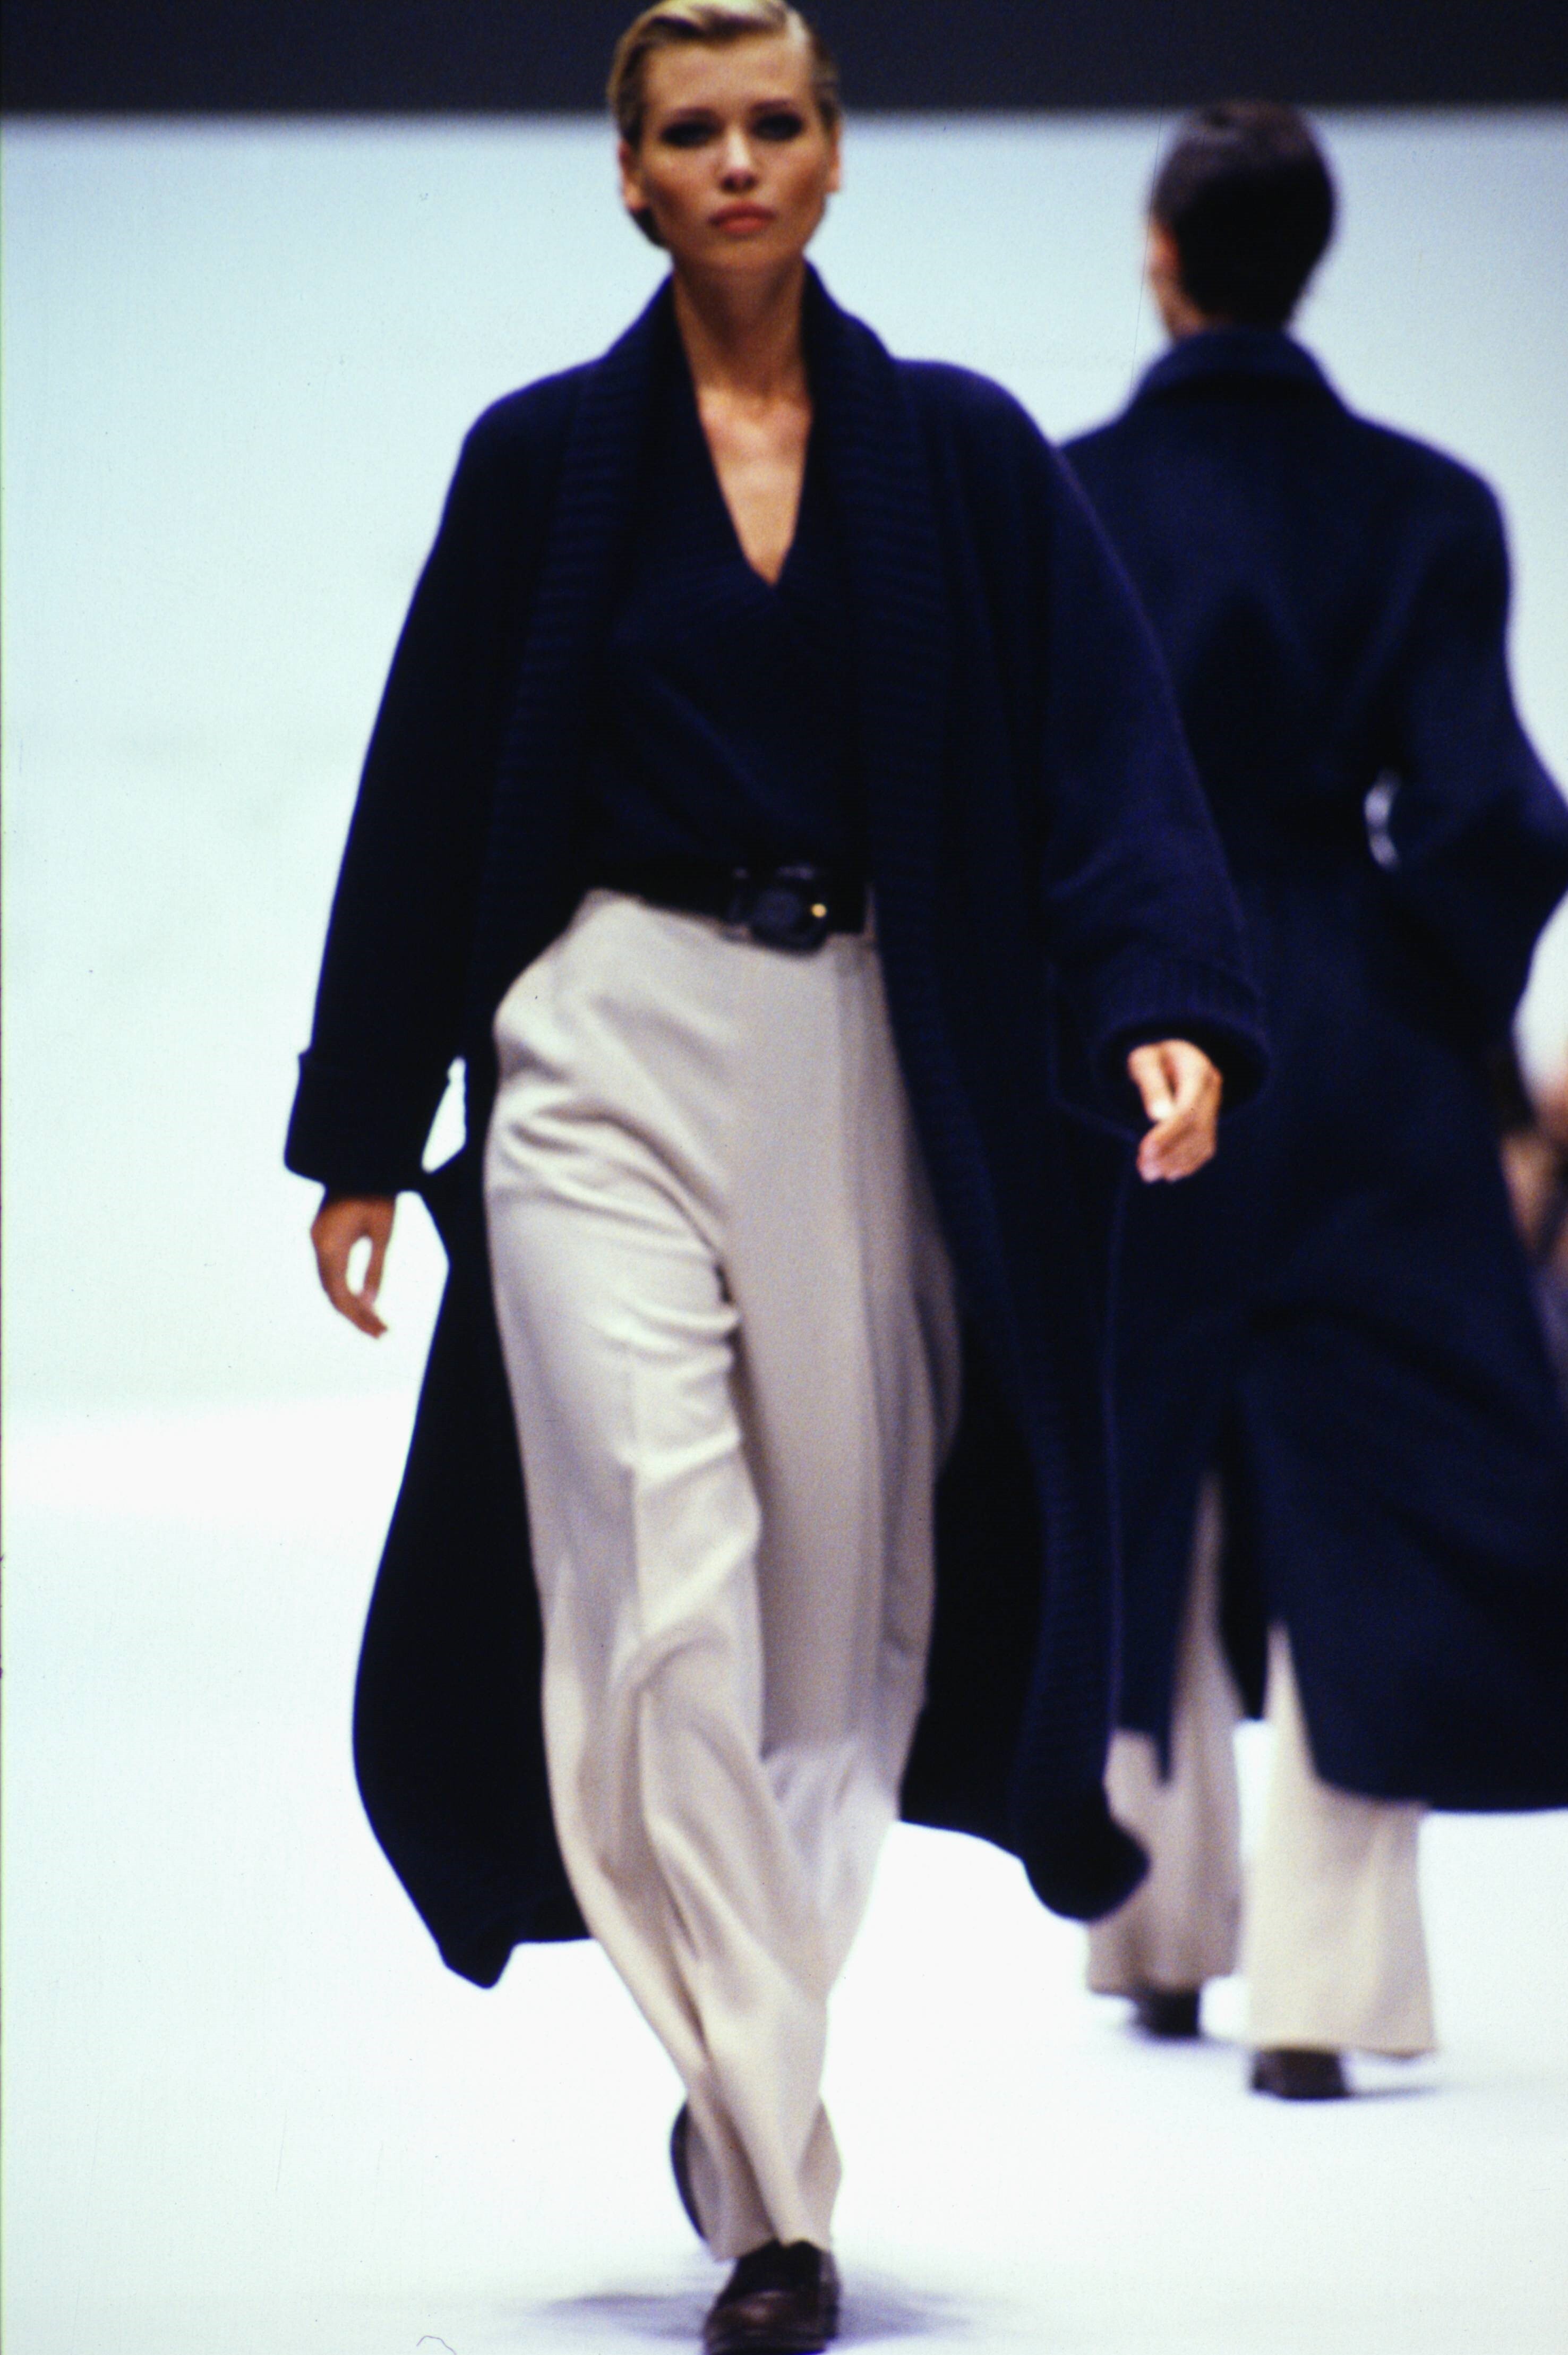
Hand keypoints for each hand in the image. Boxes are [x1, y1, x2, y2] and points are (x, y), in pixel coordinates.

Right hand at [310, 1192, 395, 1335]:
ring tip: (375, 1322)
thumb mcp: (383, 1232)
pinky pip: (329, 1270)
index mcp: (330, 1245)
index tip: (381, 1331)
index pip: (341, 1294)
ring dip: (349, 1304)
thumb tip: (370, 1303)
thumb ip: (375, 1268)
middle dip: (355, 1316)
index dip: (359, 1317)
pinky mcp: (321, 1235)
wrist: (360, 1160)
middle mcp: (317, 1245)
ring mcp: (316, 1239)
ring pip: (329, 1283)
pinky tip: (362, 1299)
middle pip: (332, 1293)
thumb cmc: (377, 1193)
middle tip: (381, 1333)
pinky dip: (344, 1287)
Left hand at [1127, 1041, 1222, 1182]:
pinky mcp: (1211, 1119)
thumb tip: (1158, 1117)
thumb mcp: (1144, 1060)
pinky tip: (1168, 1174)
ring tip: (1148, 1174)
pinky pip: (1206, 1146)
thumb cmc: (1151, 1055)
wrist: (1170, 1052)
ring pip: (1203, 1141)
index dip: (1168, 1133)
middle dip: (1170, 1152)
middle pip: (1197, 1129)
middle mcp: (1213, 1089)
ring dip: (1177, 1162)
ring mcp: (1215, 1105)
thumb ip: (1151, 1084)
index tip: (1145, 1150)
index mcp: (1198, 1070)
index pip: (1188, 1110)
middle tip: (1144, 1170)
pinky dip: (1189, 1163)